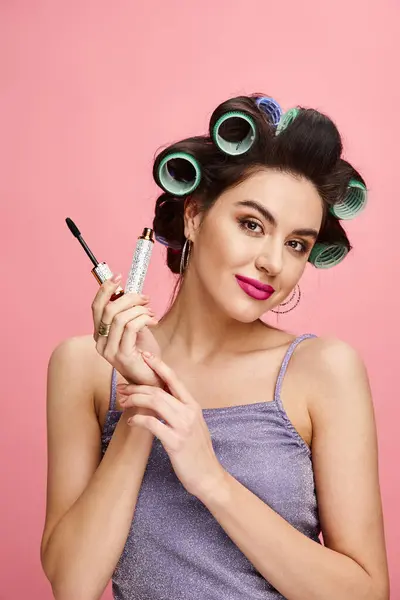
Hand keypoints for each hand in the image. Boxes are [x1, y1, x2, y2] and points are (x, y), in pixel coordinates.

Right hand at [91, 274, 162, 387]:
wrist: (153, 378)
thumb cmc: (144, 353)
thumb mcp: (135, 328)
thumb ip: (128, 312)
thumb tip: (125, 291)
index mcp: (100, 334)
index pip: (97, 307)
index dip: (105, 289)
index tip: (118, 276)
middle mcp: (100, 342)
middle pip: (108, 309)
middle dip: (129, 298)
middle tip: (145, 298)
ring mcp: (109, 350)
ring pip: (120, 317)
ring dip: (139, 309)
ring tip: (151, 312)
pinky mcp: (121, 355)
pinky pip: (130, 327)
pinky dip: (143, 319)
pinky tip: (153, 321)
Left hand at [117, 351, 226, 499]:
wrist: (208, 476)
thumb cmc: (197, 451)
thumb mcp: (192, 425)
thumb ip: (179, 410)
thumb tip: (161, 399)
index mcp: (193, 405)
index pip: (174, 379)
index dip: (159, 366)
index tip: (145, 356)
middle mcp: (189, 412)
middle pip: (159, 391)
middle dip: (137, 387)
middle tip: (121, 388)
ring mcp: (184, 427)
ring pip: (155, 403)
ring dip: (135, 400)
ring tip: (122, 402)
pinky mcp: (176, 443)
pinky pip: (153, 425)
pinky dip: (139, 420)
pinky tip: (130, 421)